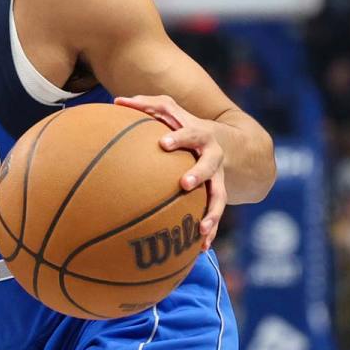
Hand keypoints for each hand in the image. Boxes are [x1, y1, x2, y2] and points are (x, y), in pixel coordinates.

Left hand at [114, 95, 226, 250]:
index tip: (163, 142)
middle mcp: (212, 156)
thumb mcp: (172, 111)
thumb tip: (116, 100)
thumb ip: (146, 105)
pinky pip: (216, 214)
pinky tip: (201, 249)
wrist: (232, 143)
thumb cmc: (188, 125)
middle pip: (208, 165)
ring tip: (202, 229)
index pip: (190, 132)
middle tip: (184, 184)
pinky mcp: (218, 194)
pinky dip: (211, 231)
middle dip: (198, 174)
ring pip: (219, 195)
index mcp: (199, 134)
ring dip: (212, 212)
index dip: (178, 137)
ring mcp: (218, 177)